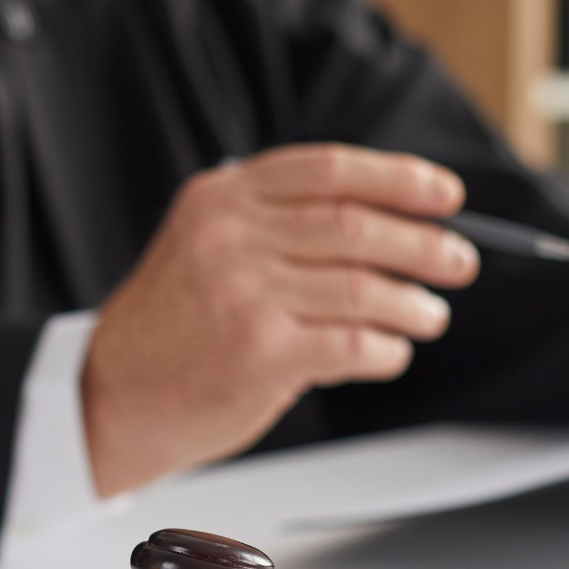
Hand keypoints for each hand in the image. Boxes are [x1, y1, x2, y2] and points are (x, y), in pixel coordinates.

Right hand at [81, 144, 480, 495]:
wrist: (111, 398)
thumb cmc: (169, 330)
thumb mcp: (203, 247)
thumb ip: (273, 225)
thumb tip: (384, 226)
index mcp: (220, 199)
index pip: (329, 170)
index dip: (398, 179)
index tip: (444, 195)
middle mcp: (231, 238)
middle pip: (356, 226)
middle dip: (422, 244)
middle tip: (457, 261)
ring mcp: (245, 294)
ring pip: (364, 288)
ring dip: (412, 304)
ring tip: (430, 314)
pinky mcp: (260, 352)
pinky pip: (353, 343)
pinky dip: (385, 349)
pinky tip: (390, 353)